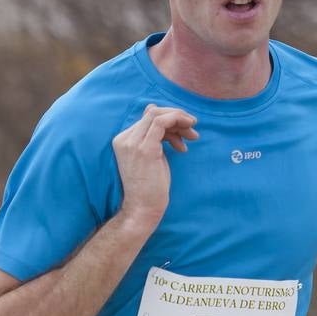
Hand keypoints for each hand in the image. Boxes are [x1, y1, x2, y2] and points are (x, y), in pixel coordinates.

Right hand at [112, 104, 198, 228]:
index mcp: (123, 139)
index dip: (170, 120)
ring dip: (180, 121)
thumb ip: (154, 135)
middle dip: (177, 118)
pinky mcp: (145, 148)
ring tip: (193, 137)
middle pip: (153, 113)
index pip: (147, 118)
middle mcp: (125, 138)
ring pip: (158, 115)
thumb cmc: (150, 186)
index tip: (185, 130)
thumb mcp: (152, 155)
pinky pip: (162, 122)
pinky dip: (177, 122)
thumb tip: (153, 108)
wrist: (143, 207)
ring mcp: (133, 142)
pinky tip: (188, 138)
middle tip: (192, 130)